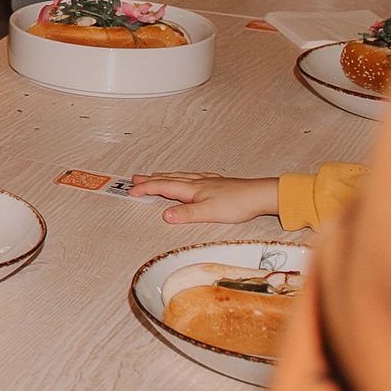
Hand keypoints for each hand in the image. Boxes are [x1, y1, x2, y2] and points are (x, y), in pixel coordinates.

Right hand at [128, 172, 280, 224]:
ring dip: (164, 176)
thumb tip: (165, 215)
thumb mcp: (208, 213)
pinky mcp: (216, 183)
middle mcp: (197, 183)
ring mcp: (207, 182)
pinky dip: (182, 176)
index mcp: (192, 190)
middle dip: (150, 179)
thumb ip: (186, 214)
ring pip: (180, 177)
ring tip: (155, 175)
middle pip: (168, 179)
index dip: (146, 188)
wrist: (258, 195)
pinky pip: (192, 176)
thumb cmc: (237, 203)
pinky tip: (187, 177)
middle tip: (135, 178)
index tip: (132, 190)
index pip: (163, 187)